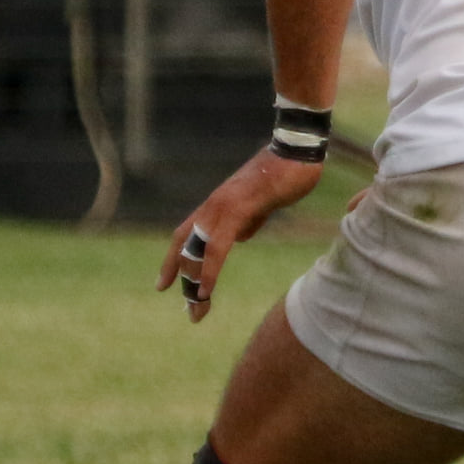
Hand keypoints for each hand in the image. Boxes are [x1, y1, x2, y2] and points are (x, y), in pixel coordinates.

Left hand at [157, 148, 325, 321]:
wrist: (297, 151)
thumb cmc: (286, 173)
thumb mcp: (264, 204)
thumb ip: (250, 219)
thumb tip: (240, 236)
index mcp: (217, 205)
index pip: (185, 235)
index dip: (174, 260)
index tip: (165, 285)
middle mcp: (212, 206)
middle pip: (184, 246)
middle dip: (181, 279)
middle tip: (189, 312)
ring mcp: (221, 206)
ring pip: (197, 250)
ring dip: (194, 282)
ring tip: (196, 309)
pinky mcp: (236, 209)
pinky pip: (217, 247)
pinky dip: (208, 270)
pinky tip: (206, 290)